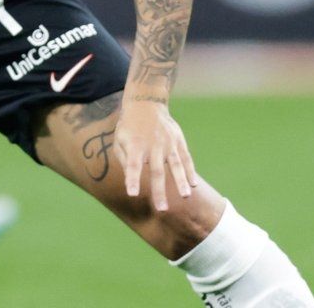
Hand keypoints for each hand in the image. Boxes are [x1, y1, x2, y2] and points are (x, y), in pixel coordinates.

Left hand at [113, 97, 197, 212]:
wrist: (145, 104)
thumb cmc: (129, 127)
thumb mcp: (119, 140)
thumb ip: (124, 160)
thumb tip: (130, 179)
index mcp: (135, 146)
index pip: (133, 165)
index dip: (132, 179)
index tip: (132, 194)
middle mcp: (152, 145)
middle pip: (156, 171)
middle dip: (159, 191)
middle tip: (162, 209)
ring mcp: (168, 143)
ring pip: (176, 165)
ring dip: (180, 182)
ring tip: (185, 197)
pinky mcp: (178, 141)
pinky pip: (186, 158)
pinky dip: (190, 171)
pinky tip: (194, 184)